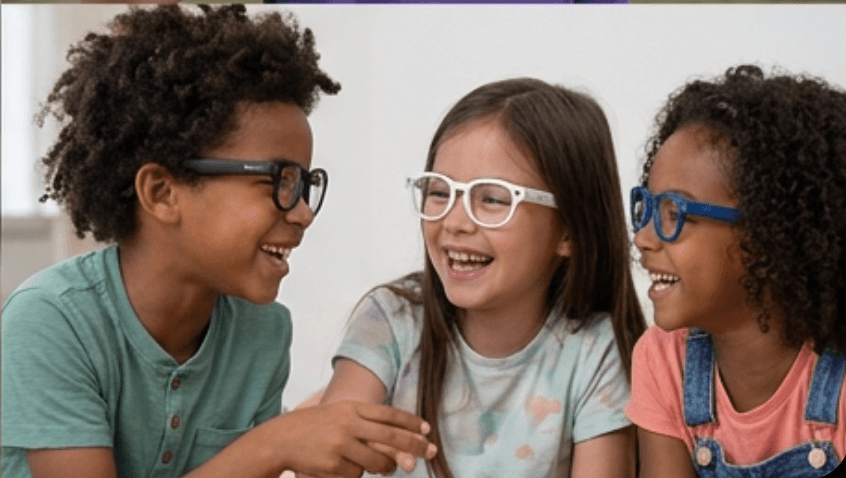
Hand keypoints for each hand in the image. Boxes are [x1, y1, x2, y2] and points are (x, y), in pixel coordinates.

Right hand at [270, 400, 436, 477]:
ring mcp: (341, 445)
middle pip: (391, 436)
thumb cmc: (315, 427)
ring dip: (387, 467)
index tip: (427, 430)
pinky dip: (356, 473)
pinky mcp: (333, 465)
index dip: (411, 422)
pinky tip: (342, 467)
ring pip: (378, 462)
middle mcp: (349, 424)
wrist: (281, 439)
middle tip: (431, 452)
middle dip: (415, 445)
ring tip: (387, 467)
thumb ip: (366, 422)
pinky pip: (357, 474)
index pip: (389, 414)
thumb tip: (399, 441)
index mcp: (352, 408)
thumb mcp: (340, 413)